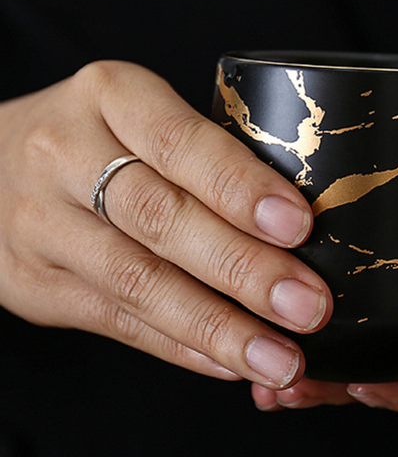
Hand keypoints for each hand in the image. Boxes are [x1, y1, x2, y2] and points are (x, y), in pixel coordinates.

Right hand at [0, 61, 332, 388]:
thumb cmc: (100, 134)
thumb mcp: (142, 112)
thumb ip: (205, 154)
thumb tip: (300, 224)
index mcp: (110, 95)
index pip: (179, 142)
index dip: (240, 187)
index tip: (298, 225)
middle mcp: (64, 153)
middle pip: (160, 218)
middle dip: (243, 268)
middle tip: (307, 304)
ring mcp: (40, 224)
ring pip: (138, 282)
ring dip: (218, 327)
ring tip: (280, 357)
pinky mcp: (32, 284)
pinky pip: (116, 321)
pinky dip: (181, 345)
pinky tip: (230, 362)